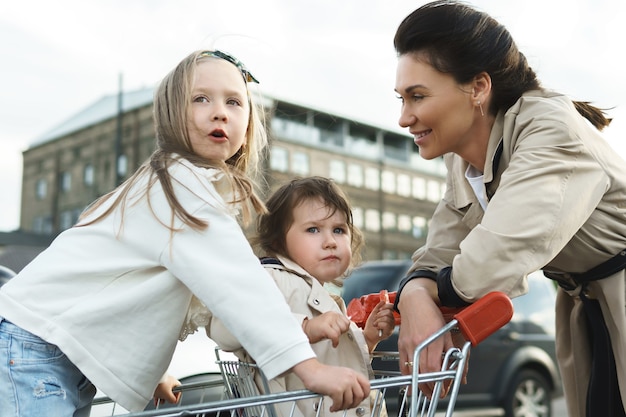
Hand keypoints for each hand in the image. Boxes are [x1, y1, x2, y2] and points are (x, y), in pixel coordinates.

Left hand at [153, 374, 181, 405]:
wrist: (150, 380)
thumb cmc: (160, 384)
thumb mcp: (167, 395)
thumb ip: (172, 399)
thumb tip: (173, 401)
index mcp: (174, 382)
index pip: (179, 390)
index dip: (177, 397)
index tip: (174, 401)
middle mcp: (170, 381)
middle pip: (171, 392)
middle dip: (168, 398)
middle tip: (166, 400)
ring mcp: (163, 382)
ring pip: (164, 392)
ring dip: (162, 398)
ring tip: (159, 401)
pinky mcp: (157, 384)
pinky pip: (159, 392)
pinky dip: (158, 397)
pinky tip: (156, 401)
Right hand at [292, 358, 369, 410]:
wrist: (312, 371)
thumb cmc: (323, 374)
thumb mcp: (341, 374)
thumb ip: (350, 381)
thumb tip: (355, 395)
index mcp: (352, 373)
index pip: (367, 385)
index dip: (365, 395)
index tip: (360, 399)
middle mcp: (350, 377)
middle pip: (360, 396)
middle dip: (354, 404)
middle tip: (347, 406)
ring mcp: (344, 383)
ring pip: (350, 402)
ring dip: (343, 407)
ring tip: (337, 406)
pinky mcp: (337, 390)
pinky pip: (339, 404)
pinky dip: (335, 408)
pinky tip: (332, 407)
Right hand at [303, 311, 349, 346]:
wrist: (304, 331)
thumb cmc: (316, 329)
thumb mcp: (329, 323)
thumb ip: (337, 324)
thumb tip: (347, 329)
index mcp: (333, 313)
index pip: (347, 322)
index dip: (344, 329)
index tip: (339, 332)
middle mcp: (331, 315)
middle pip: (345, 327)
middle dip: (340, 333)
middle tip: (333, 334)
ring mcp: (328, 320)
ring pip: (340, 332)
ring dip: (336, 337)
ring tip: (330, 337)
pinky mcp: (324, 327)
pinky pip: (335, 336)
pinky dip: (335, 342)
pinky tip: (333, 343)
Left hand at [363, 300, 394, 350]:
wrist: (368, 335)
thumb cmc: (371, 326)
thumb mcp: (373, 314)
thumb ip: (378, 307)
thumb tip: (383, 301)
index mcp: (389, 315)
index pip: (391, 307)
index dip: (385, 306)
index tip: (379, 309)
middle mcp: (392, 320)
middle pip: (388, 312)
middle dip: (379, 315)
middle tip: (375, 319)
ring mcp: (391, 326)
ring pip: (387, 318)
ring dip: (378, 320)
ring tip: (375, 324)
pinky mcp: (389, 332)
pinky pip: (386, 324)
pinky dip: (379, 325)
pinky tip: (377, 327)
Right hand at [396, 279, 453, 398]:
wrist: (415, 302)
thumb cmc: (432, 314)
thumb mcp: (447, 332)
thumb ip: (454, 352)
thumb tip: (460, 372)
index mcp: (432, 339)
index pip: (433, 367)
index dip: (438, 382)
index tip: (442, 389)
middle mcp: (418, 343)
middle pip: (422, 372)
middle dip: (429, 387)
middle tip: (434, 393)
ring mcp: (408, 344)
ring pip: (411, 370)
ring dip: (418, 384)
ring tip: (425, 390)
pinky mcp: (400, 344)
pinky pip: (402, 364)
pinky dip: (407, 375)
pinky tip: (412, 381)